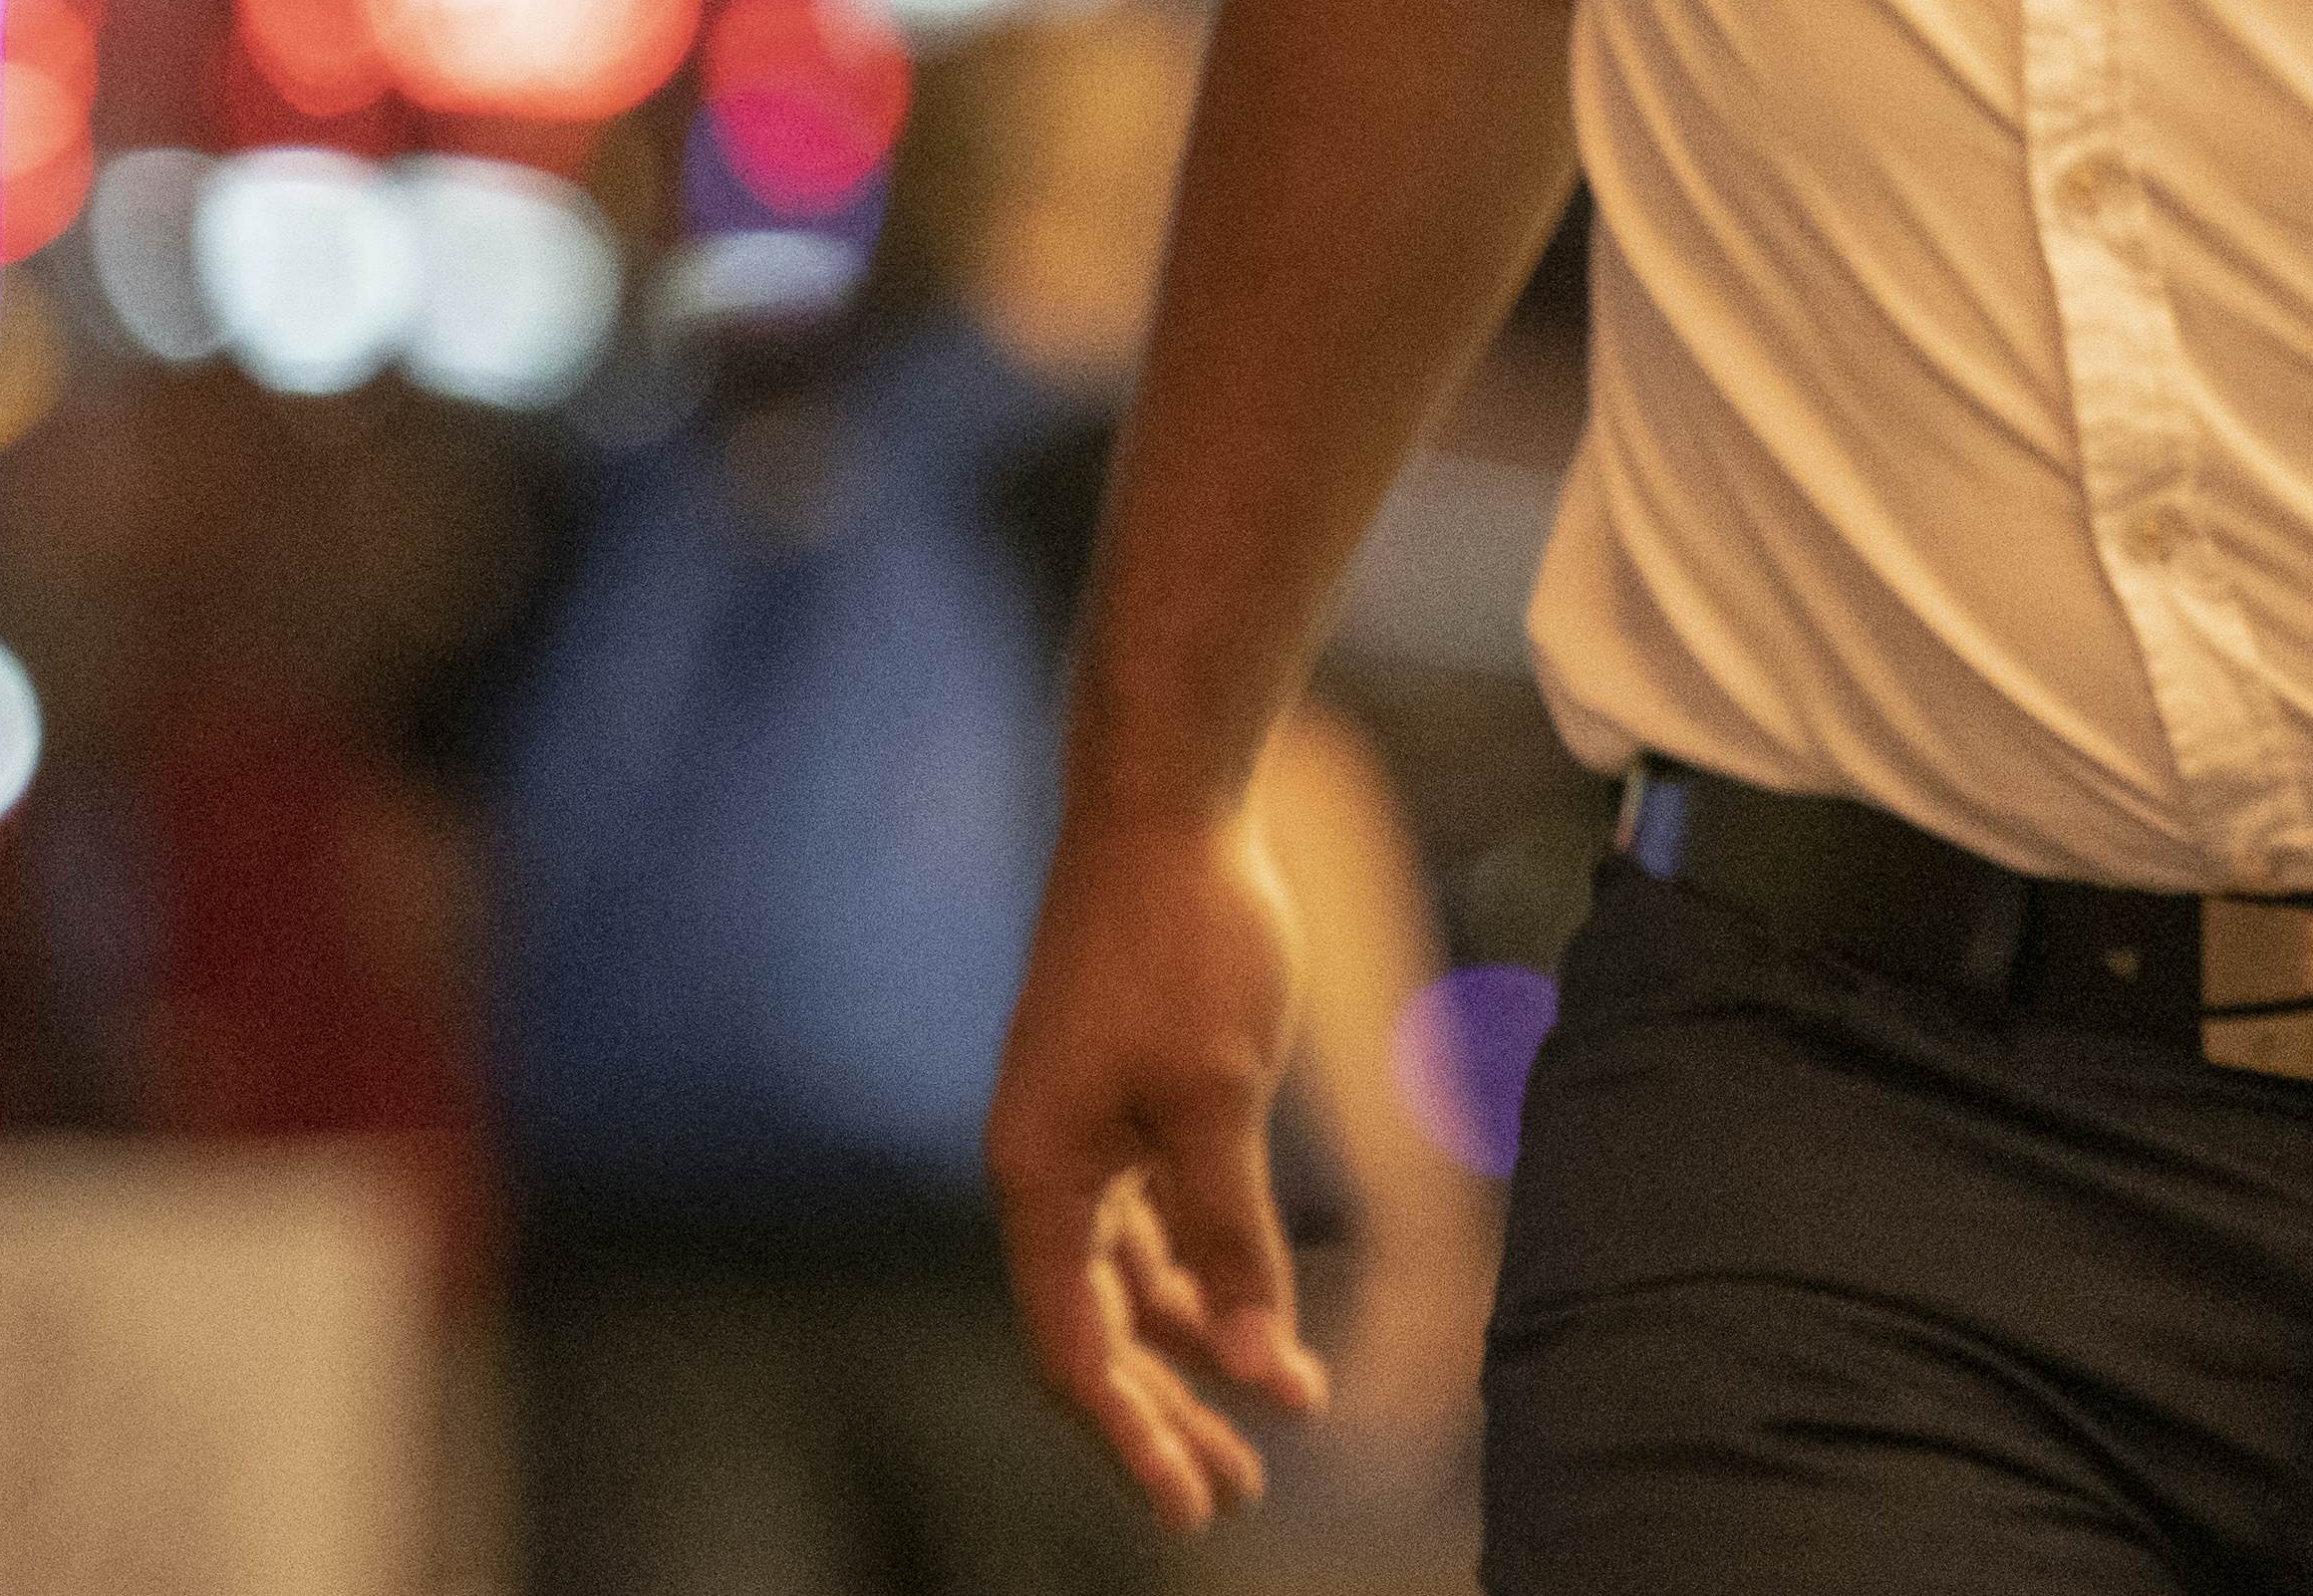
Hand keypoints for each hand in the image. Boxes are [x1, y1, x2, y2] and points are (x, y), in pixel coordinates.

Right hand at [983, 801, 1340, 1529]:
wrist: (1169, 805)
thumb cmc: (1190, 940)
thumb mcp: (1220, 1098)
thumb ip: (1231, 1235)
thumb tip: (1261, 1362)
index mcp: (1040, 1182)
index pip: (1077, 1353)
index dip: (1134, 1437)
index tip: (1198, 1507)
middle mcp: (1041, 1169)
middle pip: (1097, 1330)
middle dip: (1166, 1412)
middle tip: (1241, 1485)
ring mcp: (1075, 1130)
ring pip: (1127, 1276)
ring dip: (1194, 1343)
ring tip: (1272, 1404)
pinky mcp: (1116, 1093)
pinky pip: (1146, 1218)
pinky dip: (1198, 1267)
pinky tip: (1250, 1304)